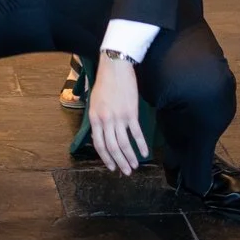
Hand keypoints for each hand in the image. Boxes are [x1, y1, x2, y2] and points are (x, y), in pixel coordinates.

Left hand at [87, 54, 148, 175]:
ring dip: (130, 157)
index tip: (111, 166)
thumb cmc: (104, 83)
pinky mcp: (131, 113)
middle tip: (126, 172)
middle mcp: (106, 120)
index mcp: (95, 118)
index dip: (106, 157)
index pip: (99, 144)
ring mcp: (119, 117)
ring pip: (124, 143)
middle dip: (119, 162)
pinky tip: (145, 152)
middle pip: (112, 147)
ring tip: (135, 166)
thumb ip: (97, 119)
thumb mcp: (94, 102)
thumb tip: (101, 134)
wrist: (115, 67)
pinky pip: (136, 133)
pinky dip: (141, 144)